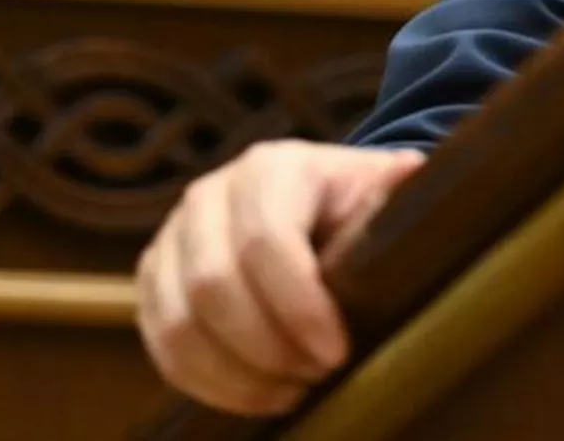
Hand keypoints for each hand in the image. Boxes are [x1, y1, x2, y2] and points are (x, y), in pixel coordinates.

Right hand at [136, 140, 425, 414]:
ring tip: (292, 390)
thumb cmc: (353, 201)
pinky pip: (161, 344)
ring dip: (236, 373)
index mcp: (271, 167)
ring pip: (179, 323)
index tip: (336, 353)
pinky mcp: (153, 279)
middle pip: (215, 286)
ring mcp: (173, 236)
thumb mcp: (379, 186)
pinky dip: (207, 382)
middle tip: (317, 375)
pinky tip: (257, 395)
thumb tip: (410, 174)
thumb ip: (394, 187)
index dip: (298, 307)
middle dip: (267, 346)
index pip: (266, 241)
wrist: (312, 200)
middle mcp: (210, 194)